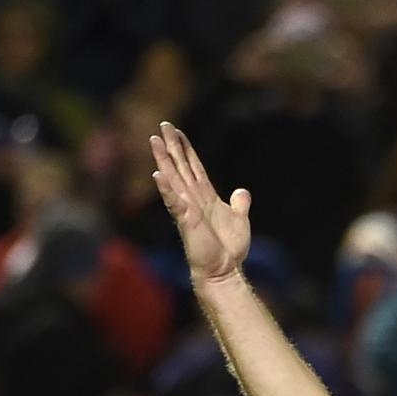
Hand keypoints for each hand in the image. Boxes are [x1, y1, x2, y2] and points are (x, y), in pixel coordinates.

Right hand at [150, 121, 252, 282]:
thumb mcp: (239, 219)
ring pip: (173, 179)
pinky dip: (166, 189)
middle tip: (163, 125)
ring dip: (163, 160)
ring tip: (154, 141)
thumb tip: (242, 191)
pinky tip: (158, 176)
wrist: (225, 270)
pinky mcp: (186, 221)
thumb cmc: (228, 248)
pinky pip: (174, 202)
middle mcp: (193, 199)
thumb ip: (239, 204)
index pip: (193, 166)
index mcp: (204, 196)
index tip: (177, 131)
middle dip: (171, 146)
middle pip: (180, 166)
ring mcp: (187, 209)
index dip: (186, 148)